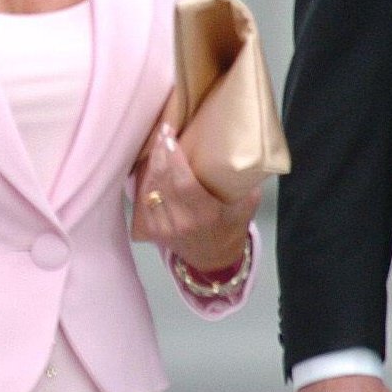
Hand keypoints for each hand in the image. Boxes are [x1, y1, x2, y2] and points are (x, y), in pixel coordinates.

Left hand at [134, 123, 259, 270]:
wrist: (214, 260)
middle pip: (163, 182)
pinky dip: (146, 180)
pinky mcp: (152, 231)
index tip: (170, 136)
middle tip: (163, 131)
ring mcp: (164, 228)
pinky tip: (151, 164)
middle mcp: (182, 223)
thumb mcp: (246, 209)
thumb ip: (247, 186)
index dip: (174, 159)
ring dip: (151, 164)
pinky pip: (143, 200)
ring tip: (157, 142)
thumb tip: (247, 153)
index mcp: (206, 216)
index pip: (184, 184)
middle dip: (160, 154)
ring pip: (150, 190)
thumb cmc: (231, 229)